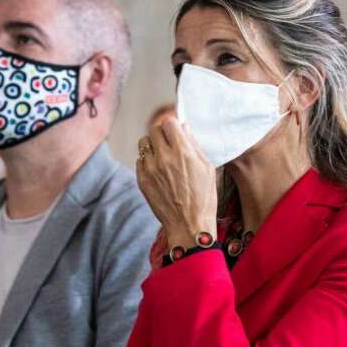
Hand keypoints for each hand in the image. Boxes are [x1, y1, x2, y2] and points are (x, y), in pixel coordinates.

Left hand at [137, 119, 216, 248]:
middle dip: (162, 133)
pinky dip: (147, 161)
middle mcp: (164, 158)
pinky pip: (140, 160)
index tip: (176, 131)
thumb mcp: (207, 168)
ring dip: (152, 145)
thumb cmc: (203, 197)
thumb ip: (193, 145)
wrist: (189, 224)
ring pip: (144, 143)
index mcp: (182, 152)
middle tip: (169, 142)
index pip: (169, 122)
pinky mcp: (142, 180)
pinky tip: (158, 171)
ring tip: (162, 155)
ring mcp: (150, 169)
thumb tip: (183, 129)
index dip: (173, 125)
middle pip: (154, 129)